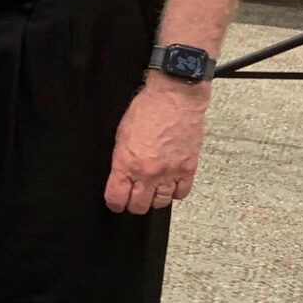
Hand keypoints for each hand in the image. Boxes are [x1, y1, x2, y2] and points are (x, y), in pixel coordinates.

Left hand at [103, 79, 209, 213]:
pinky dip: (176, 192)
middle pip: (139, 206)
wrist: (175, 96)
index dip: (114, 203)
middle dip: (134, 204)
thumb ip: (121, 158)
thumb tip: (120, 174)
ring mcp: (170, 172)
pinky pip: (182, 193)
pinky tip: (171, 184)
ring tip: (153, 190)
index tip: (116, 201)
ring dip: (155, 199)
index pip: (116, 198)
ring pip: (160, 202)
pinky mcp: (188, 168)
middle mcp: (148, 172)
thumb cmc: (148, 107)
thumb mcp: (122, 133)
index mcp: (127, 163)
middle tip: (134, 197)